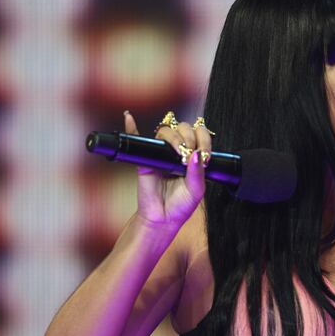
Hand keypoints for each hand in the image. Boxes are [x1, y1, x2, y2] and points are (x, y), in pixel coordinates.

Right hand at [123, 111, 211, 227]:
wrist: (163, 218)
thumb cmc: (181, 205)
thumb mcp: (196, 190)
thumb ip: (198, 172)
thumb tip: (196, 154)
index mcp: (193, 156)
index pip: (200, 135)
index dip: (203, 139)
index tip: (205, 154)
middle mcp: (178, 151)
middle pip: (183, 128)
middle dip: (189, 137)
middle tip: (188, 153)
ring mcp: (161, 153)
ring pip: (165, 132)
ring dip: (174, 137)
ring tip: (178, 152)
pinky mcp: (145, 158)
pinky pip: (136, 139)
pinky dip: (131, 127)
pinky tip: (129, 118)